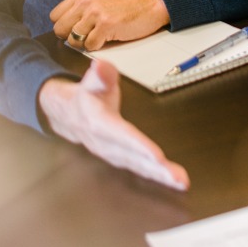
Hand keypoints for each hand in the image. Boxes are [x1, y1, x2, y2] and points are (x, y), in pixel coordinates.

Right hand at [39, 60, 188, 190]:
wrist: (67, 113)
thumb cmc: (86, 96)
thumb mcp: (91, 80)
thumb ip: (101, 74)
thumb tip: (101, 65)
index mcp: (98, 122)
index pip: (121, 135)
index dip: (138, 145)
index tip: (157, 156)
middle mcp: (104, 142)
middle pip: (132, 157)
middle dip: (155, 169)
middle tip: (178, 178)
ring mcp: (110, 153)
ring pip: (136, 166)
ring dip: (158, 175)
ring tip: (180, 181)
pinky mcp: (118, 158)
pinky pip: (137, 168)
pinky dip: (154, 175)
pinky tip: (171, 179)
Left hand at [50, 0, 169, 50]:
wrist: (150, 4)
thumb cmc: (125, 5)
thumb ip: (81, 9)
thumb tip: (65, 28)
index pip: (55, 16)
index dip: (63, 27)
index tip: (74, 30)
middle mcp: (85, 2)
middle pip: (59, 28)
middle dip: (70, 37)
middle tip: (85, 37)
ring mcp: (95, 13)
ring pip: (73, 39)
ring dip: (84, 44)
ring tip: (97, 38)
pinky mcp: (106, 25)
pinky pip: (90, 45)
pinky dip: (97, 47)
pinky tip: (107, 39)